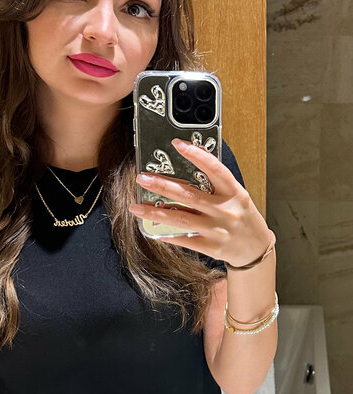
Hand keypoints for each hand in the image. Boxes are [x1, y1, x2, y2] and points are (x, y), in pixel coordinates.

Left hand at [129, 138, 270, 266]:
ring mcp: (218, 229)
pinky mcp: (211, 247)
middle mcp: (225, 210)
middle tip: (142, 178)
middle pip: (189, 194)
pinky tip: (151, 229)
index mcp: (234, 192)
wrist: (256, 249)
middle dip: (162, 186)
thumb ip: (215, 186)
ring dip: (155, 212)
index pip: (215, 169)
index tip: (177, 144)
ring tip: (136, 207)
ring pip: (181, 218)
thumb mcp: (237, 197)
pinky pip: (184, 239)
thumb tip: (184, 173)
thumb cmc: (244, 218)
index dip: (196, 155)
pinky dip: (167, 233)